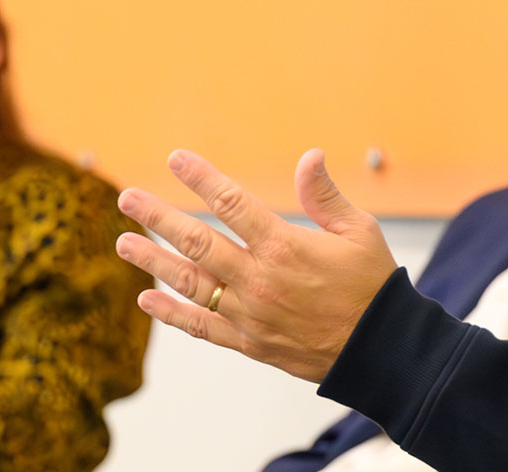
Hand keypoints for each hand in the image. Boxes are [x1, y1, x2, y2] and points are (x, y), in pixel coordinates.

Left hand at [115, 148, 397, 381]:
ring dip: (153, 261)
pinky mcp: (250, 342)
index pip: (232, 203)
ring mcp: (250, 314)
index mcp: (285, 246)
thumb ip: (325, 195)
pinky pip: (202, 327)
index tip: (175, 160)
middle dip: (158, 217)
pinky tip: (147, 300)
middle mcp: (259, 280)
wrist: (382, 351)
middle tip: (127, 198)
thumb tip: (308, 156)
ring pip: (190, 283)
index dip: (200, 177)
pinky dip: (171, 313)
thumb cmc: (373, 286)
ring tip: (124, 242)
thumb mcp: (358, 231)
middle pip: (197, 242)